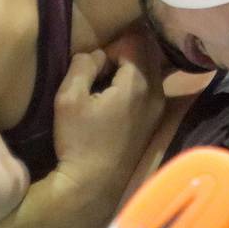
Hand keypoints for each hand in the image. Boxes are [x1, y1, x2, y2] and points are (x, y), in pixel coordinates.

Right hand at [51, 36, 166, 200]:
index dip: (111, 46)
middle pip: (148, 54)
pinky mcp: (154, 122)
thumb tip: (96, 55)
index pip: (135, 41)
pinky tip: (114, 100)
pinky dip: (134, 85)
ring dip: (129, 70)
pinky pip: (150, 89)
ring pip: (150, 71)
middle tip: (100, 71)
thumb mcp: (68, 98)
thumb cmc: (78, 142)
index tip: (94, 65)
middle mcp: (157, 93)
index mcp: (139, 84)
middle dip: (124, 54)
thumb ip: (82, 65)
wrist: (93, 186)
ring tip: (105, 84)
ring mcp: (159, 109)